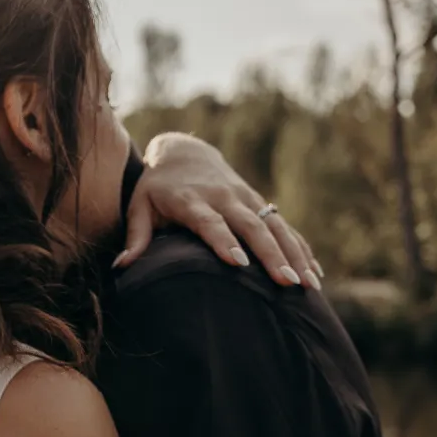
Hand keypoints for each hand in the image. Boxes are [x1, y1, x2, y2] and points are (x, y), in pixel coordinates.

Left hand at [118, 132, 321, 289]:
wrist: (184, 152)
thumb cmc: (156, 187)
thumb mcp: (140, 206)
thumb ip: (136, 236)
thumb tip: (121, 267)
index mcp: (193, 200)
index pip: (211, 223)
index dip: (224, 241)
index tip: (239, 263)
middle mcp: (224, 197)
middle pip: (252, 227)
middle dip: (271, 255)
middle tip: (287, 284)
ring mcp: (246, 199)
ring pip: (275, 227)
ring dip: (294, 255)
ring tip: (308, 284)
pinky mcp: (258, 203)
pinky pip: (284, 227)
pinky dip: (301, 248)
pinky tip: (315, 271)